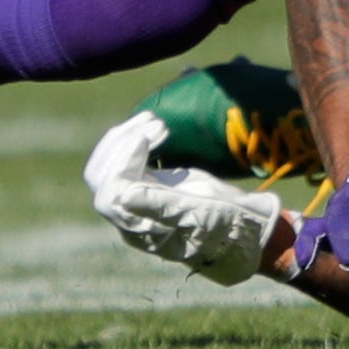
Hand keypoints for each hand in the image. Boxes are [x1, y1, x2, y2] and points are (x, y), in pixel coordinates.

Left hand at [85, 112, 284, 284]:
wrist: (246, 229)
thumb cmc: (227, 225)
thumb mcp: (200, 214)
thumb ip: (161, 205)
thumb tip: (122, 194)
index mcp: (139, 228)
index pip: (110, 191)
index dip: (123, 160)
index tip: (149, 136)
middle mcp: (132, 215)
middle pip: (101, 178)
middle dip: (120, 144)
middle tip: (154, 122)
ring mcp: (139, 200)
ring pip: (109, 167)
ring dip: (125, 138)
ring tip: (155, 119)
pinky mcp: (151, 186)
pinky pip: (125, 162)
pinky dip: (134, 140)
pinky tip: (158, 127)